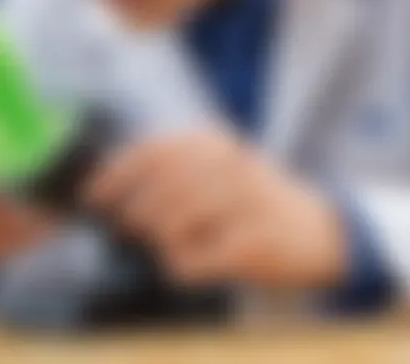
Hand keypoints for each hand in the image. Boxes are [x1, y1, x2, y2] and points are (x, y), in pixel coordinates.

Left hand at [84, 129, 348, 288]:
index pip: (153, 151)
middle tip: (129, 227)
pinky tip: (182, 268)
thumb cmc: (247, 200)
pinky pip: (201, 257)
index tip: (92, 196)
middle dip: (134, 210)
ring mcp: (245, 202)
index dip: (116, 174)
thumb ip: (170, 173)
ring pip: (176, 223)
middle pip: (160, 188)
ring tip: (163, 246)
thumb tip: (107, 189)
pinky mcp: (257, 242)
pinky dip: (182, 266)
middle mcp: (229, 164)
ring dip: (158, 239)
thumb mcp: (214, 170)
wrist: (316, 229)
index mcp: (214, 141)